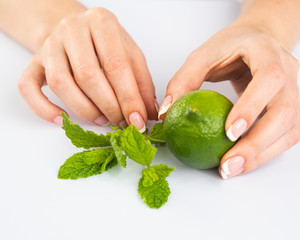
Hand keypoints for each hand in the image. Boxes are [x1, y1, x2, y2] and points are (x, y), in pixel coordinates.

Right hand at [18, 8, 157, 130]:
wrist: (75, 29)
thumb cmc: (106, 43)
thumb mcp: (130, 53)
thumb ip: (141, 81)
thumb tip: (148, 113)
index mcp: (101, 22)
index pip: (115, 64)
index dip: (128, 97)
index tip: (138, 120)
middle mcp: (72, 29)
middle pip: (88, 75)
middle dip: (108, 106)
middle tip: (121, 122)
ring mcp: (49, 46)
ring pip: (61, 83)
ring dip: (84, 110)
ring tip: (102, 120)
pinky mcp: (33, 62)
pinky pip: (29, 88)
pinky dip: (45, 109)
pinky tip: (63, 120)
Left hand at [158, 25, 299, 178]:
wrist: (257, 40)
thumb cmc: (230, 47)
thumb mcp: (202, 56)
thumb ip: (184, 80)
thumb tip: (165, 112)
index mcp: (267, 51)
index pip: (269, 79)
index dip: (252, 106)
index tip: (229, 133)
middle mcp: (288, 72)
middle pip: (284, 112)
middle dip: (257, 143)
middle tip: (228, 164)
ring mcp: (293, 92)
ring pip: (289, 130)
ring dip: (262, 155)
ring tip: (232, 170)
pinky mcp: (290, 109)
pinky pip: (286, 136)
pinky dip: (266, 153)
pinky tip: (242, 161)